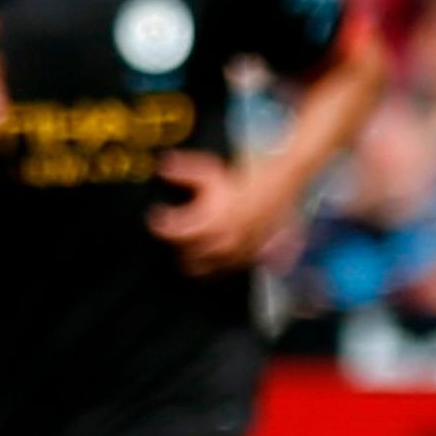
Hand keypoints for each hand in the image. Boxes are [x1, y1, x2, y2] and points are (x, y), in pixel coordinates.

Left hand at [149, 148, 294, 275]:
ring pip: (206, 267)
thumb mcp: (209, 172)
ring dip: (196, 260)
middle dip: (179, 246)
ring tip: (191, 250)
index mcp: (207, 222)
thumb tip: (163, 166)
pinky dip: (218, 264)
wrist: (278, 184)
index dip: (161, 225)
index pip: (172, 231)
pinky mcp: (250, 254)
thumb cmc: (243, 180)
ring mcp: (236, 251)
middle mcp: (220, 241)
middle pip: (187, 256)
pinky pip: (228, 268)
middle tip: (176, 236)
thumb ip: (183, 172)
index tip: (156, 218)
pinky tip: (216, 255)